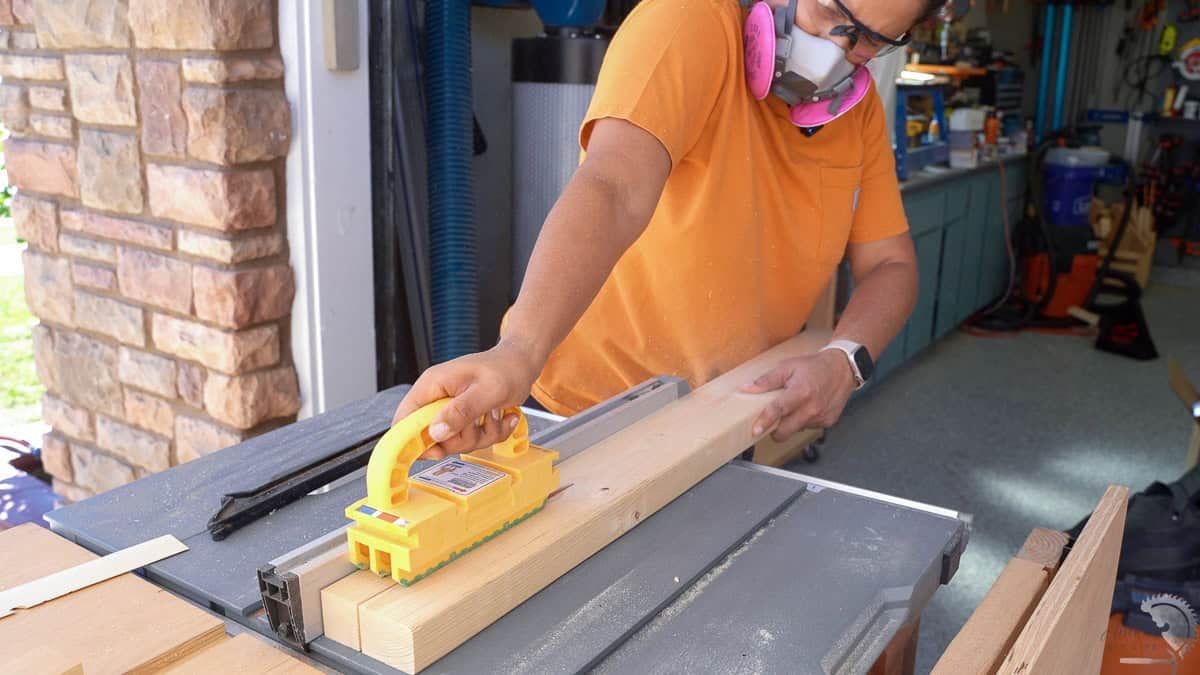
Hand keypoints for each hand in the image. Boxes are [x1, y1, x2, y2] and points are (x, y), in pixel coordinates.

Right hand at [391, 339, 544, 458]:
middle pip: (433, 437)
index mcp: (432, 386)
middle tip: (480, 421)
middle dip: (462, 438)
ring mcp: (451, 409)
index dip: (414, 441)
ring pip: (455, 441)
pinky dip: (491, 434)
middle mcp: (437, 398)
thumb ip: (461, 411)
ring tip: (495, 414)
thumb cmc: (507, 368)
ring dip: (481, 435)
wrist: (523, 362)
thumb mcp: (487, 391)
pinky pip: (472, 439)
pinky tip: (502, 416)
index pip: (404, 419)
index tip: (438, 451)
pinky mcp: (465, 417)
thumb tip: (437, 432)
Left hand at [739, 349, 856, 441]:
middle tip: (772, 420)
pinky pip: (809, 427)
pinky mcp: (828, 422)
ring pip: (796, 430)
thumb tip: (747, 388)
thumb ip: (767, 380)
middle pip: (785, 431)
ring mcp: (821, 417)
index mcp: (800, 392)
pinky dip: (804, 421)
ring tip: (795, 406)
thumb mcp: (788, 366)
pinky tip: (807, 407)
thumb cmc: (815, 366)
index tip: (755, 430)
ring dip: (790, 423)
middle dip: (774, 430)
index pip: (779, 410)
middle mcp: (812, 408)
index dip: (765, 421)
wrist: (843, 368)